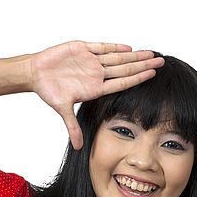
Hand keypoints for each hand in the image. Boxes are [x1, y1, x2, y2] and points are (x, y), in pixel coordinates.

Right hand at [30, 41, 164, 149]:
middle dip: (143, 65)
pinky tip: (129, 48)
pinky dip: (114, 47)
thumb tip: (77, 148)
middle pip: (125, 69)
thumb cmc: (49, 91)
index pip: (122, 83)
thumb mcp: (62, 109)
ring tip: (151, 52)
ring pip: (117, 57)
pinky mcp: (82, 49)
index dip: (138, 78)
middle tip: (161, 61)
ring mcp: (91, 61)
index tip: (153, 75)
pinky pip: (101, 47)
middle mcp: (97, 74)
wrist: (36, 74)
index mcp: (96, 88)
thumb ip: (72, 127)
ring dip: (134, 55)